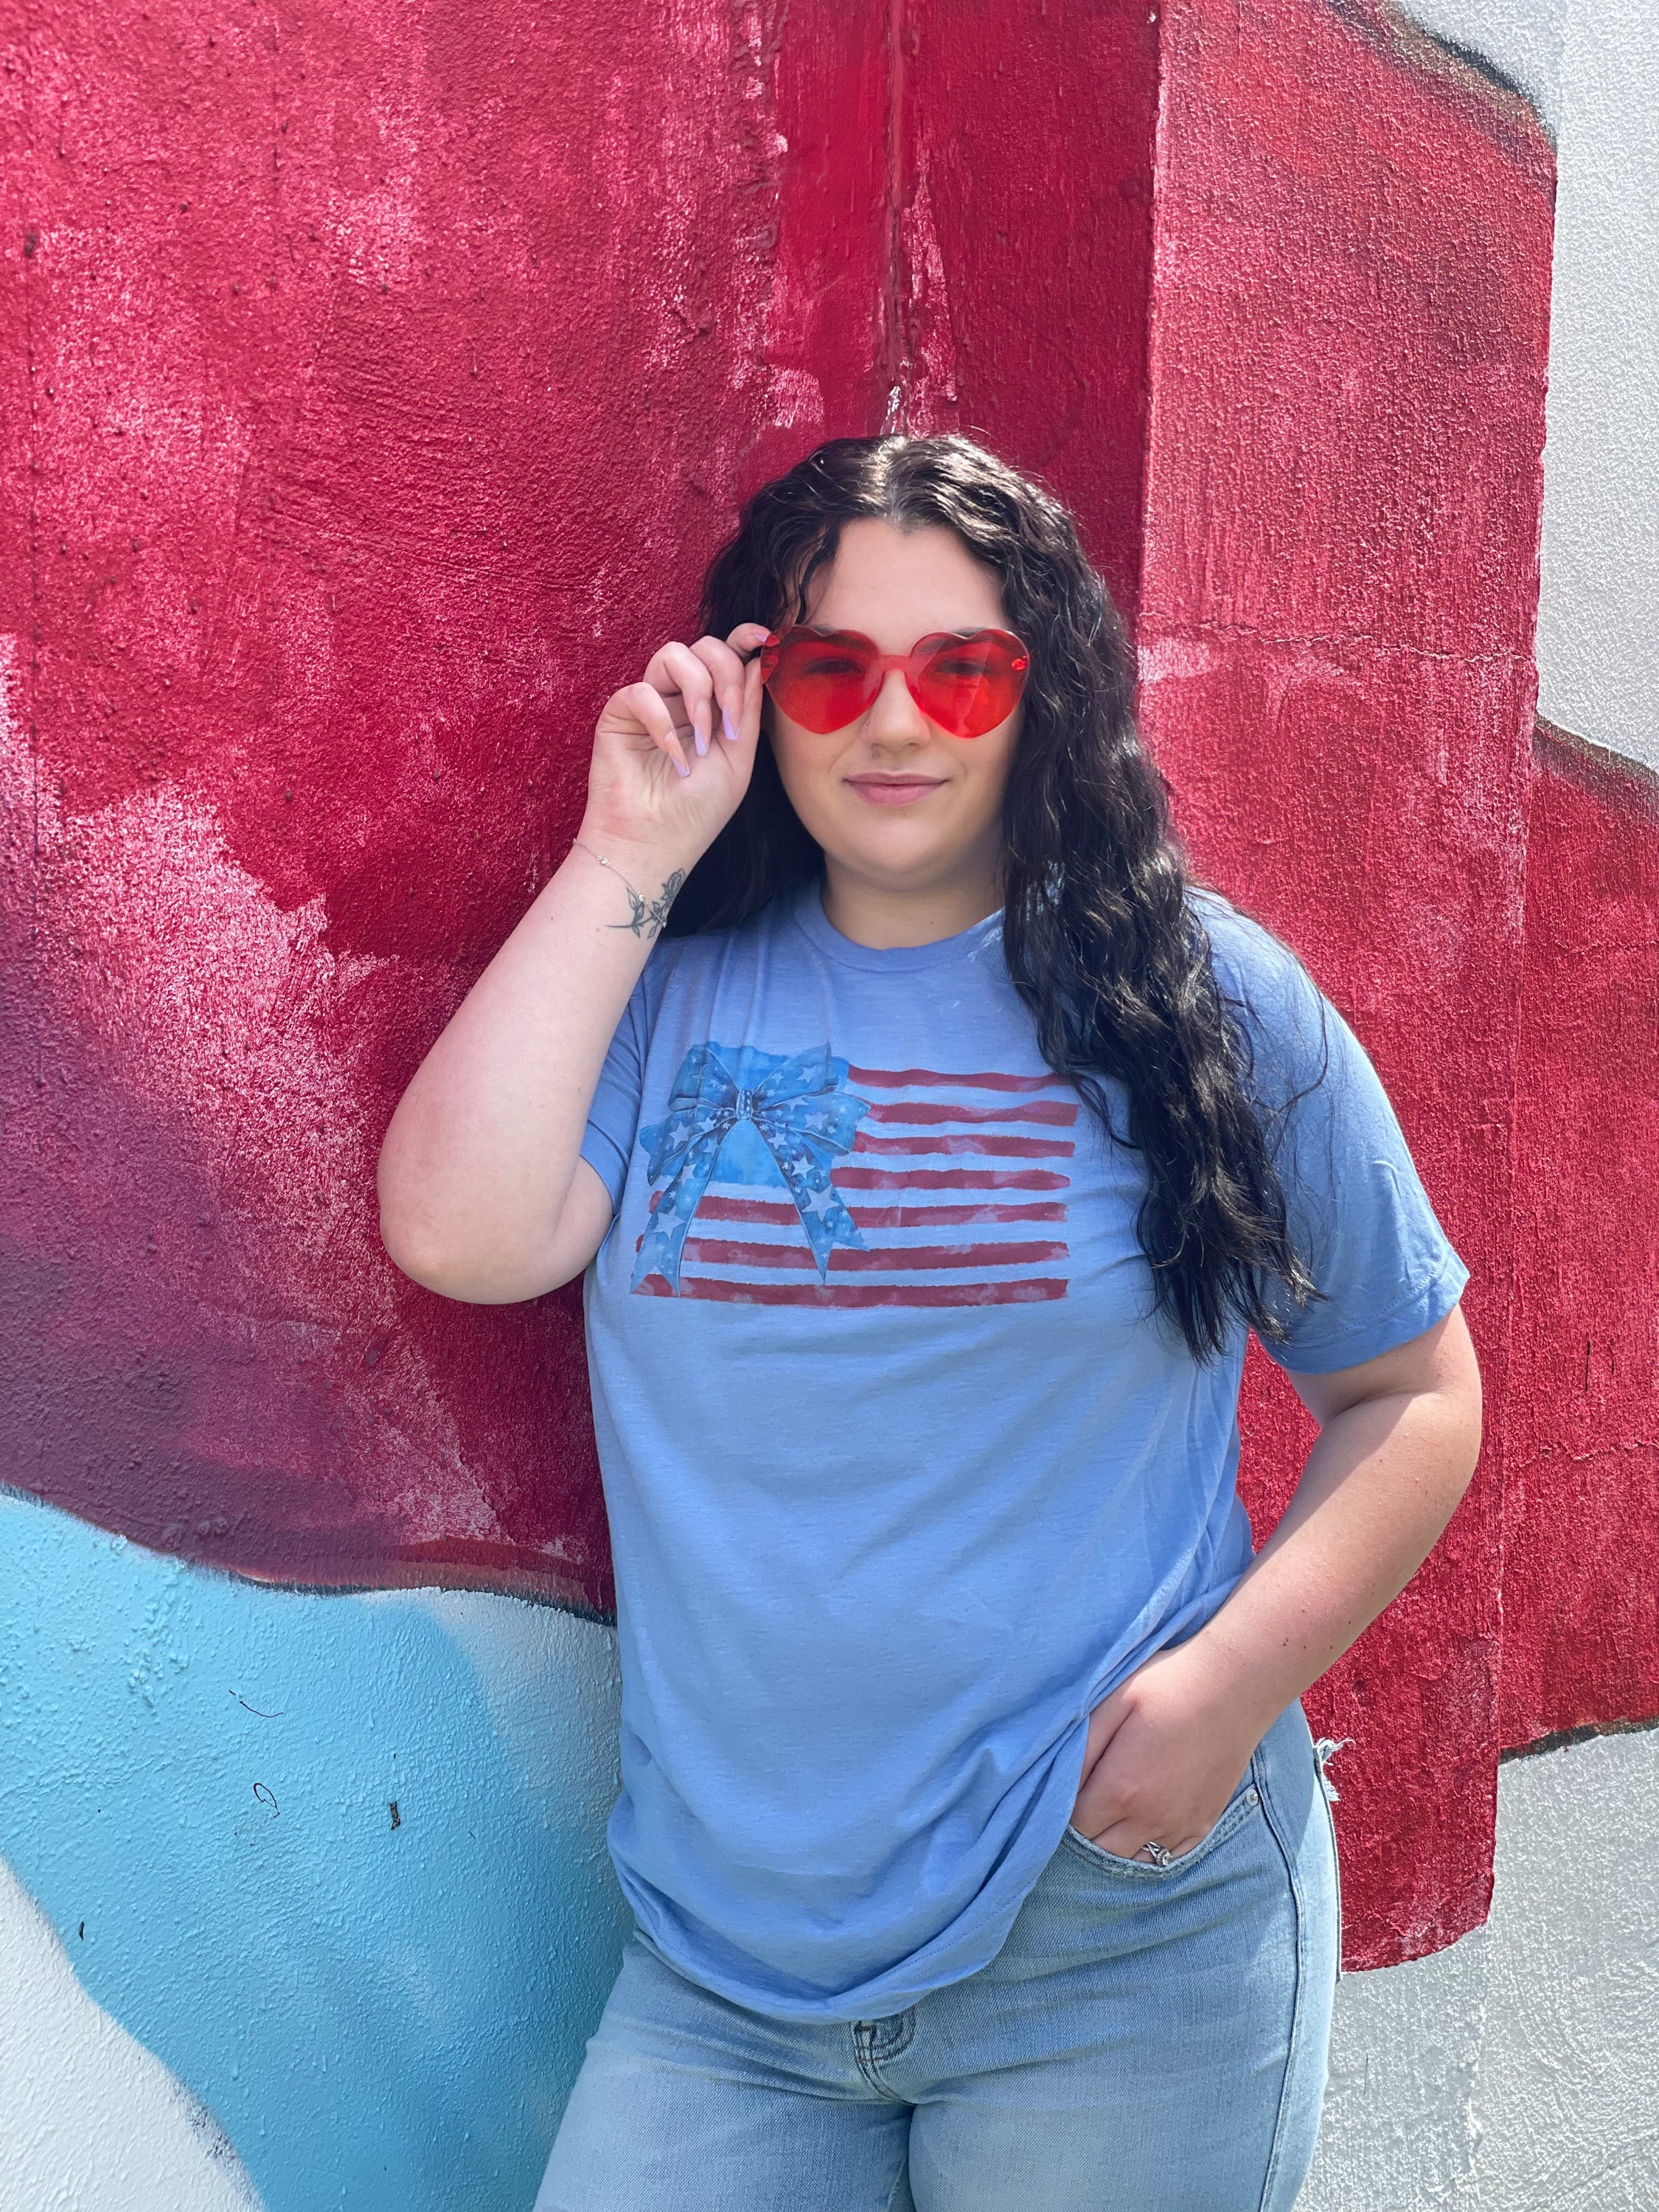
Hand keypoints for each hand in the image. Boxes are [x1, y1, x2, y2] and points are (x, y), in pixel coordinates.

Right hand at [582, 622, 770, 871]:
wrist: (655, 843)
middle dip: (728, 675)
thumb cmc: (697, 811)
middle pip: (706, 646)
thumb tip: (759, 659)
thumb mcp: (738, 759)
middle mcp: (681, 698)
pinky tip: (673, 756)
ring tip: (703, 740)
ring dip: (699, 693)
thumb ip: (749, 709)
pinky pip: (641, 690)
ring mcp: (650, 703)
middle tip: (732, 723)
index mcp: (713, 706)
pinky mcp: (619, 713)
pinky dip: (663, 722)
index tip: (768, 640)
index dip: (746, 638)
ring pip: (673, 654)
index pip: (728, 655)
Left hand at [1069, 1640, 1272, 1862]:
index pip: (1075, 1824)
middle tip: (1088, 1798)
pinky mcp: (1204, 1824)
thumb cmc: (1166, 1686)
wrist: (1232, 1687)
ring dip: (1117, 1841)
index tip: (1069, 1787)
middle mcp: (1150, 1819)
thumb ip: (1081, 1747)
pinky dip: (1150, 1845)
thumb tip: (1057, 1781)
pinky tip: (1144, 1819)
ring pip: (1134, 1858)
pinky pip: (1168, 1856)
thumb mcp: (1112, 1703)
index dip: (1065, 1807)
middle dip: (1088, 1829)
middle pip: (1101, 1850)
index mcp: (1121, 1790)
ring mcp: (1180, 1826)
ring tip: (1114, 1809)